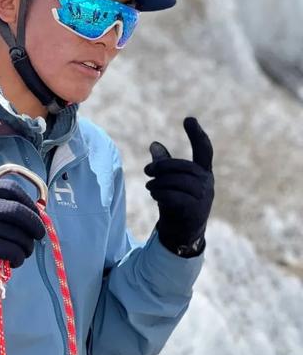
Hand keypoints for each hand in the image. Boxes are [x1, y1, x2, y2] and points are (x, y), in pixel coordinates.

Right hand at [0, 179, 45, 278]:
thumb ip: (5, 205)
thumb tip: (40, 211)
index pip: (11, 189)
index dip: (29, 201)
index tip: (37, 214)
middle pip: (17, 211)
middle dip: (35, 224)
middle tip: (40, 234)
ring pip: (18, 234)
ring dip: (27, 246)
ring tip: (23, 251)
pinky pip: (12, 250)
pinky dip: (19, 257)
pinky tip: (15, 260)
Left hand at [143, 117, 213, 256]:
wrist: (182, 234)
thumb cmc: (176, 203)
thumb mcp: (170, 182)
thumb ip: (165, 165)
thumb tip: (154, 145)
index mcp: (204, 173)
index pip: (204, 150)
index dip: (197, 135)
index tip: (188, 119)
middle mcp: (207, 184)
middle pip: (184, 166)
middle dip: (163, 166)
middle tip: (147, 170)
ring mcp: (203, 198)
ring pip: (177, 182)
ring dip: (159, 183)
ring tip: (150, 186)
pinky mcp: (194, 211)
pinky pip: (174, 196)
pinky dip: (160, 193)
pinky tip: (155, 194)